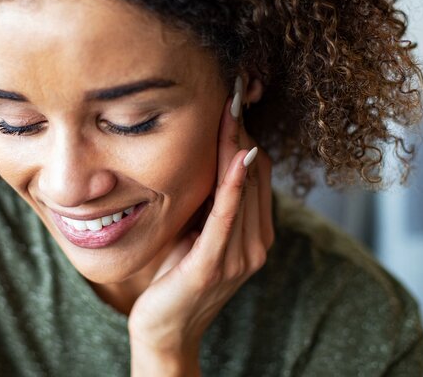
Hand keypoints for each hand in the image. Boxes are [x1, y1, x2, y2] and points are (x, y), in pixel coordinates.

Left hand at [128, 86, 274, 375]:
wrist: (164, 331)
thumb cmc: (176, 275)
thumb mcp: (198, 231)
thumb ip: (211, 203)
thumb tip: (211, 159)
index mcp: (255, 235)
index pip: (258, 174)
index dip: (247, 136)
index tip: (234, 102)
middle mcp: (255, 244)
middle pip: (253, 175)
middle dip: (242, 133)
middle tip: (234, 92)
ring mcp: (238, 257)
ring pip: (242, 189)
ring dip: (236, 147)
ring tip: (230, 110)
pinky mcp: (213, 266)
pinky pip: (225, 218)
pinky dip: (232, 185)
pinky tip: (235, 157)